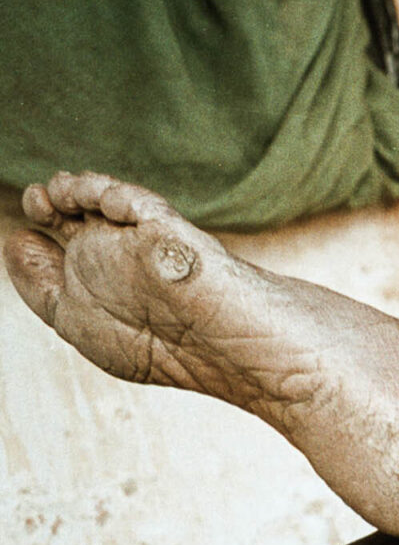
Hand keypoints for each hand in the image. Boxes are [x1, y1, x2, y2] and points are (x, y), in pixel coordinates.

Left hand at [6, 172, 225, 388]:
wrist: (230, 356)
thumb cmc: (162, 351)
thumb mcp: (76, 323)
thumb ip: (42, 285)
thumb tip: (17, 239)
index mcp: (102, 281)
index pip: (64, 241)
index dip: (41, 226)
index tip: (28, 231)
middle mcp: (124, 256)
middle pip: (80, 210)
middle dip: (52, 198)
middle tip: (40, 200)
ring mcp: (151, 240)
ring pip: (106, 196)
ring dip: (78, 188)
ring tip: (61, 194)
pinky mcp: (176, 230)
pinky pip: (142, 202)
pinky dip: (119, 194)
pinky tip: (108, 202)